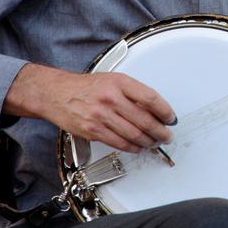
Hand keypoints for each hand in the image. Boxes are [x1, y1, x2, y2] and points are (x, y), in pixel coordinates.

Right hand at [4, 63, 175, 153]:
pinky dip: (133, 148)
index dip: (165, 111)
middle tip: (167, 135)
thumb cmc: (87, 87)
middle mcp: (111, 98)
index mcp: (119, 82)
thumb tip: (155, 110)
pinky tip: (139, 147)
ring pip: (134, 135)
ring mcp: (101, 116)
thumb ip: (133, 93)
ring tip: (155, 142)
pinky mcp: (93, 131)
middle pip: (145, 120)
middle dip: (161, 131)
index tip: (171, 118)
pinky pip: (120, 144)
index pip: (151, 98)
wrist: (57, 94)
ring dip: (149, 142)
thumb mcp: (113, 80)